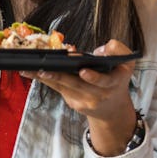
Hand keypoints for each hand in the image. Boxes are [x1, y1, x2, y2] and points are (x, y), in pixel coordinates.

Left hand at [25, 39, 137, 154]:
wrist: (113, 107)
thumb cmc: (117, 77)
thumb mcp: (126, 62)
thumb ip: (117, 50)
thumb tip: (96, 51)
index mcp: (116, 82)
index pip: (104, 80)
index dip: (94, 77)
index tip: (83, 71)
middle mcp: (100, 94)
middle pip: (77, 85)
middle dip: (60, 76)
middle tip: (45, 69)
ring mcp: (85, 101)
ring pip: (63, 87)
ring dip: (46, 77)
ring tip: (29, 70)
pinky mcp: (74, 103)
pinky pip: (59, 89)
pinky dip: (46, 80)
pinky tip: (33, 73)